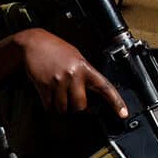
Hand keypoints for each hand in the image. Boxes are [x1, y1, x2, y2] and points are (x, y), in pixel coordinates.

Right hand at [12, 28, 127, 117]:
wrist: (34, 43)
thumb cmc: (56, 49)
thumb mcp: (76, 57)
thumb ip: (84, 73)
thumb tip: (90, 93)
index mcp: (84, 67)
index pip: (105, 87)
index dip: (116, 102)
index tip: (123, 114)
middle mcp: (73, 75)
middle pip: (80, 106)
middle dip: (75, 106)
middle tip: (70, 98)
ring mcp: (58, 81)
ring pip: (63, 108)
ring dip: (60, 106)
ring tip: (57, 94)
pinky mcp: (44, 86)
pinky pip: (49, 106)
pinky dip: (49, 105)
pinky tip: (48, 95)